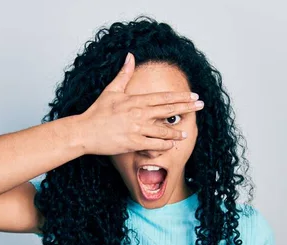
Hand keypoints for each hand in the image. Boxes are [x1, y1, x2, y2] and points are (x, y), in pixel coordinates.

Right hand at [76, 52, 203, 155]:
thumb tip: (130, 56)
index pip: (163, 97)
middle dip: (187, 107)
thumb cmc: (97, 112)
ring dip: (176, 132)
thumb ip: (123, 74)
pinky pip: (154, 145)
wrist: (84, 131)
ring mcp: (137, 129)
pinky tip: (171, 145)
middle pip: (168, 110)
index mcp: (136, 100)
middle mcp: (139, 114)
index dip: (181, 96)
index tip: (193, 95)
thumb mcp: (111, 90)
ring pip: (163, 130)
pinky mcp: (133, 143)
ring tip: (186, 133)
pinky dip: (164, 145)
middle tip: (201, 105)